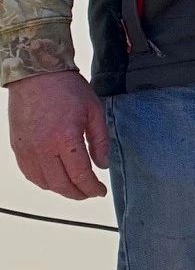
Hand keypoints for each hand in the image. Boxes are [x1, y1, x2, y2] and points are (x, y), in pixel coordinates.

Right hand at [8, 70, 109, 198]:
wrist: (37, 75)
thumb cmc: (66, 88)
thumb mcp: (95, 111)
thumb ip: (100, 141)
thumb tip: (103, 164)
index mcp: (65, 139)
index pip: (80, 175)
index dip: (92, 188)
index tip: (100, 191)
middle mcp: (43, 148)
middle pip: (61, 184)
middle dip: (78, 193)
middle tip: (89, 193)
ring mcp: (27, 149)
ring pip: (44, 182)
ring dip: (60, 190)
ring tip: (74, 187)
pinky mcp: (17, 147)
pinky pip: (29, 173)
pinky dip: (43, 181)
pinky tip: (54, 179)